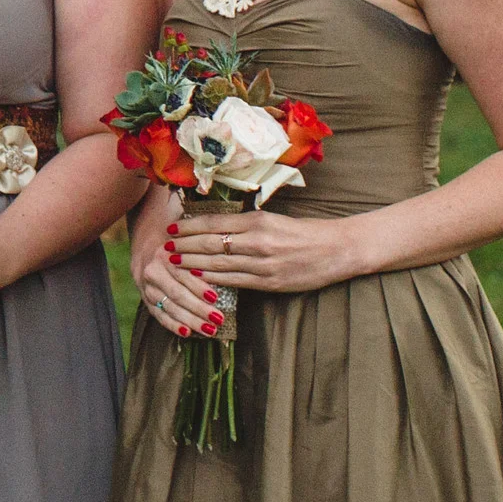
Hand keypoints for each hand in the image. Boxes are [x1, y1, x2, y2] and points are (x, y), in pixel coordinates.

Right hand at [130, 194, 225, 341]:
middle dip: (198, 309)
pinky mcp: (144, 294)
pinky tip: (188, 333)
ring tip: (210, 330)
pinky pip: (157, 313)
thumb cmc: (176, 226)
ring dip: (189, 319)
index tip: (217, 298)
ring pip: (167, 306)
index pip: (180, 274)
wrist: (146, 227)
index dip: (198, 287)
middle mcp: (149, 268)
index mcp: (161, 252)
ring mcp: (144, 283)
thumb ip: (201, 234)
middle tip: (219, 320)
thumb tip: (227, 237)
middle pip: (175, 293)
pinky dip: (172, 324)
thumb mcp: (185, 224)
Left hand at [166, 205, 356, 295]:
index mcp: (257, 221)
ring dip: (193, 263)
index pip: (213, 223)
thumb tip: (212, 224)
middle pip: (210, 243)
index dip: (188, 227)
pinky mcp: (270, 283)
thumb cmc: (303, 231)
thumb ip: (244, 222)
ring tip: (175, 261)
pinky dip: (213, 278)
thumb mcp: (272, 218)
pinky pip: (235, 281)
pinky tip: (198, 276)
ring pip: (219, 263)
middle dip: (184, 245)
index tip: (171, 228)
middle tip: (165, 246)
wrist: (337, 249)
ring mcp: (263, 264)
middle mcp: (257, 241)